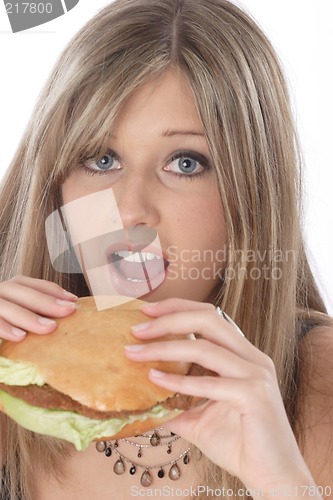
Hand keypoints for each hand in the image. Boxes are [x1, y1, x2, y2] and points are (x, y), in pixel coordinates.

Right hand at [0, 275, 76, 341]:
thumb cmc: (6, 324)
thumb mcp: (21, 314)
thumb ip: (36, 311)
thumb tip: (69, 309)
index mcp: (9, 289)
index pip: (31, 284)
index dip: (53, 290)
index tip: (74, 300)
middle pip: (20, 292)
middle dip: (46, 301)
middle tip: (69, 311)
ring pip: (6, 306)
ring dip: (28, 316)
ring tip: (50, 328)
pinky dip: (4, 328)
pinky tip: (20, 337)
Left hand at [125, 298, 314, 494]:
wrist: (271, 476)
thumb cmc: (239, 443)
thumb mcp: (198, 416)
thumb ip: (175, 401)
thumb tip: (140, 396)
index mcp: (242, 355)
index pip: (210, 316)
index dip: (178, 308)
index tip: (147, 310)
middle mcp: (252, 357)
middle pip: (209, 319)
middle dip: (169, 318)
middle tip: (137, 328)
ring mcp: (256, 374)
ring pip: (205, 347)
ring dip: (165, 347)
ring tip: (135, 352)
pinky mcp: (254, 396)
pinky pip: (210, 383)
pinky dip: (179, 380)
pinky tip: (154, 378)